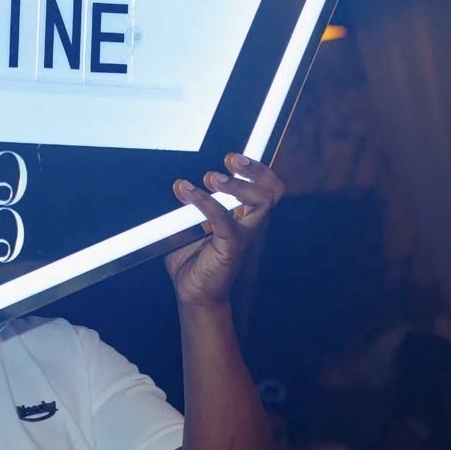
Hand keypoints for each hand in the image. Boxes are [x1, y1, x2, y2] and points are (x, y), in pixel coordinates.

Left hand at [165, 153, 284, 308]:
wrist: (193, 292)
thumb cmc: (193, 257)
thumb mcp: (190, 224)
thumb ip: (187, 204)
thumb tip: (178, 183)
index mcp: (244, 215)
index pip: (265, 188)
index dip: (257, 169)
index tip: (235, 157)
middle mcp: (251, 224)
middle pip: (272, 191)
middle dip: (255, 170)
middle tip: (230, 161)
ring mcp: (245, 235)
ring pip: (260, 202)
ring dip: (236, 185)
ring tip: (211, 178)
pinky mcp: (233, 247)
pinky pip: (224, 219)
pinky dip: (206, 201)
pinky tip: (188, 193)